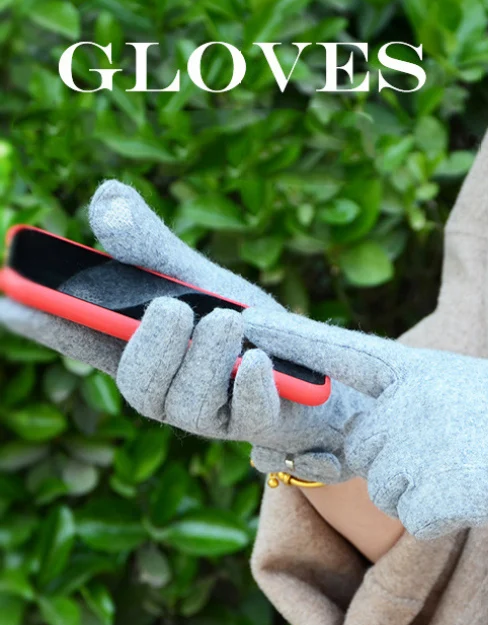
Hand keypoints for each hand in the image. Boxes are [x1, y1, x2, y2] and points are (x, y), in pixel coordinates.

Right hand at [0, 181, 368, 482]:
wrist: (320, 370)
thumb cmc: (252, 330)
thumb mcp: (205, 282)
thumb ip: (155, 252)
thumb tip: (106, 197)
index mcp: (147, 353)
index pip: (87, 341)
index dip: (50, 323)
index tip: (12, 299)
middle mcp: (168, 391)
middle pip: (135, 384)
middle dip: (151, 347)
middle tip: (175, 308)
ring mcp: (210, 415)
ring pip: (185, 403)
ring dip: (205, 359)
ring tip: (229, 320)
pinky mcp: (254, 426)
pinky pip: (244, 414)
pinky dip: (250, 385)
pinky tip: (259, 360)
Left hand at [243, 308, 487, 562]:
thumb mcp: (474, 389)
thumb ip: (415, 399)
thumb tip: (370, 427)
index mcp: (424, 368)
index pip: (345, 352)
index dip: (293, 342)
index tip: (244, 326)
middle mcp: (414, 399)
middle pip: (362, 447)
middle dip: (394, 463)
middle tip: (457, 457)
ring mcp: (424, 443)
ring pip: (385, 488)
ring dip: (424, 493)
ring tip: (479, 474)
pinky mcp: (438, 492)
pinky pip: (412, 517)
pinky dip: (443, 519)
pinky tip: (484, 497)